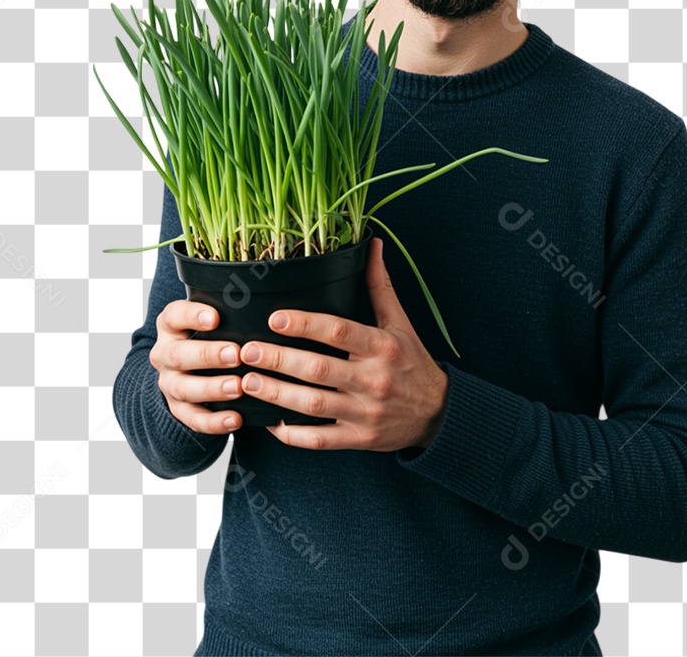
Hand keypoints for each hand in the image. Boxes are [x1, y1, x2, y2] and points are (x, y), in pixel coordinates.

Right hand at [150, 299, 247, 434]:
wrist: (186, 367)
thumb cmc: (212, 334)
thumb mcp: (215, 318)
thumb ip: (231, 311)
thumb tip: (271, 301)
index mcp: (171, 325)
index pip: (174, 315)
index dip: (192, 315)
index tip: (215, 317)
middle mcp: (165, 353)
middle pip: (178, 355)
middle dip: (208, 355)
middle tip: (236, 354)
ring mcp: (169, 382)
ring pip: (183, 388)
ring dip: (212, 388)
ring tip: (238, 387)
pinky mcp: (178, 408)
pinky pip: (192, 418)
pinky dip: (214, 421)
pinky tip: (236, 419)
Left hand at [236, 237, 448, 451]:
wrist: (438, 413)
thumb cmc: (413, 362)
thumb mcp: (401, 323)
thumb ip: (380, 286)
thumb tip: (374, 245)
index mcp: (383, 346)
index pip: (340, 331)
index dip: (306, 324)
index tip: (275, 318)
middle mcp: (374, 379)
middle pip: (319, 369)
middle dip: (279, 359)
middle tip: (248, 351)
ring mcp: (365, 412)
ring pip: (314, 405)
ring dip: (277, 394)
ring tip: (248, 381)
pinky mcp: (359, 439)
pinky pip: (320, 439)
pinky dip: (293, 434)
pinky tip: (270, 422)